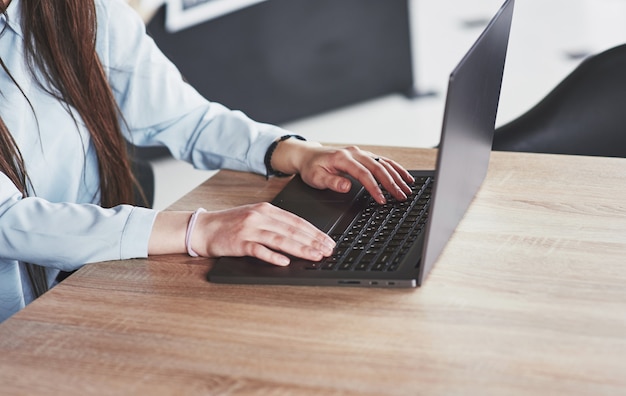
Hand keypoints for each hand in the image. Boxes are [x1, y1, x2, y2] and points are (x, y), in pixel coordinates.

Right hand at [190, 203, 335, 265]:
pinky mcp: (239, 243)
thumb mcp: (254, 217)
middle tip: (328, 250)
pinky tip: (284, 261)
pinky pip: (258, 250)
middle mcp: (259, 217)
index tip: (328, 241)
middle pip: (292, 230)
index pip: (297, 221)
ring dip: (300, 249)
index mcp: (266, 210)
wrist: (203, 227)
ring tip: (315, 256)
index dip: (315, 232)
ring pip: (280, 239)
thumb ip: (275, 223)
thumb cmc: (229, 224)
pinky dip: (272, 256)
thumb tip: (300, 235)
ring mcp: (249, 229)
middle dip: (313, 241)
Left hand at [271, 140, 414, 203]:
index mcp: (342, 158)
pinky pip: (383, 161)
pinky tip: (405, 176)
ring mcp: (361, 153)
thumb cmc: (311, 168)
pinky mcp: (364, 155)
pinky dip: (396, 168)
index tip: (381, 200)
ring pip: (383, 163)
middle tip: (401, 197)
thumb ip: (331, 182)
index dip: (374, 187)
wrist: (309, 155)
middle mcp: (354, 153)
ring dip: (397, 176)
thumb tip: (346, 186)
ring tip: (407, 189)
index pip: (363, 174)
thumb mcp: (315, 178)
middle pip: (377, 167)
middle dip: (391, 183)